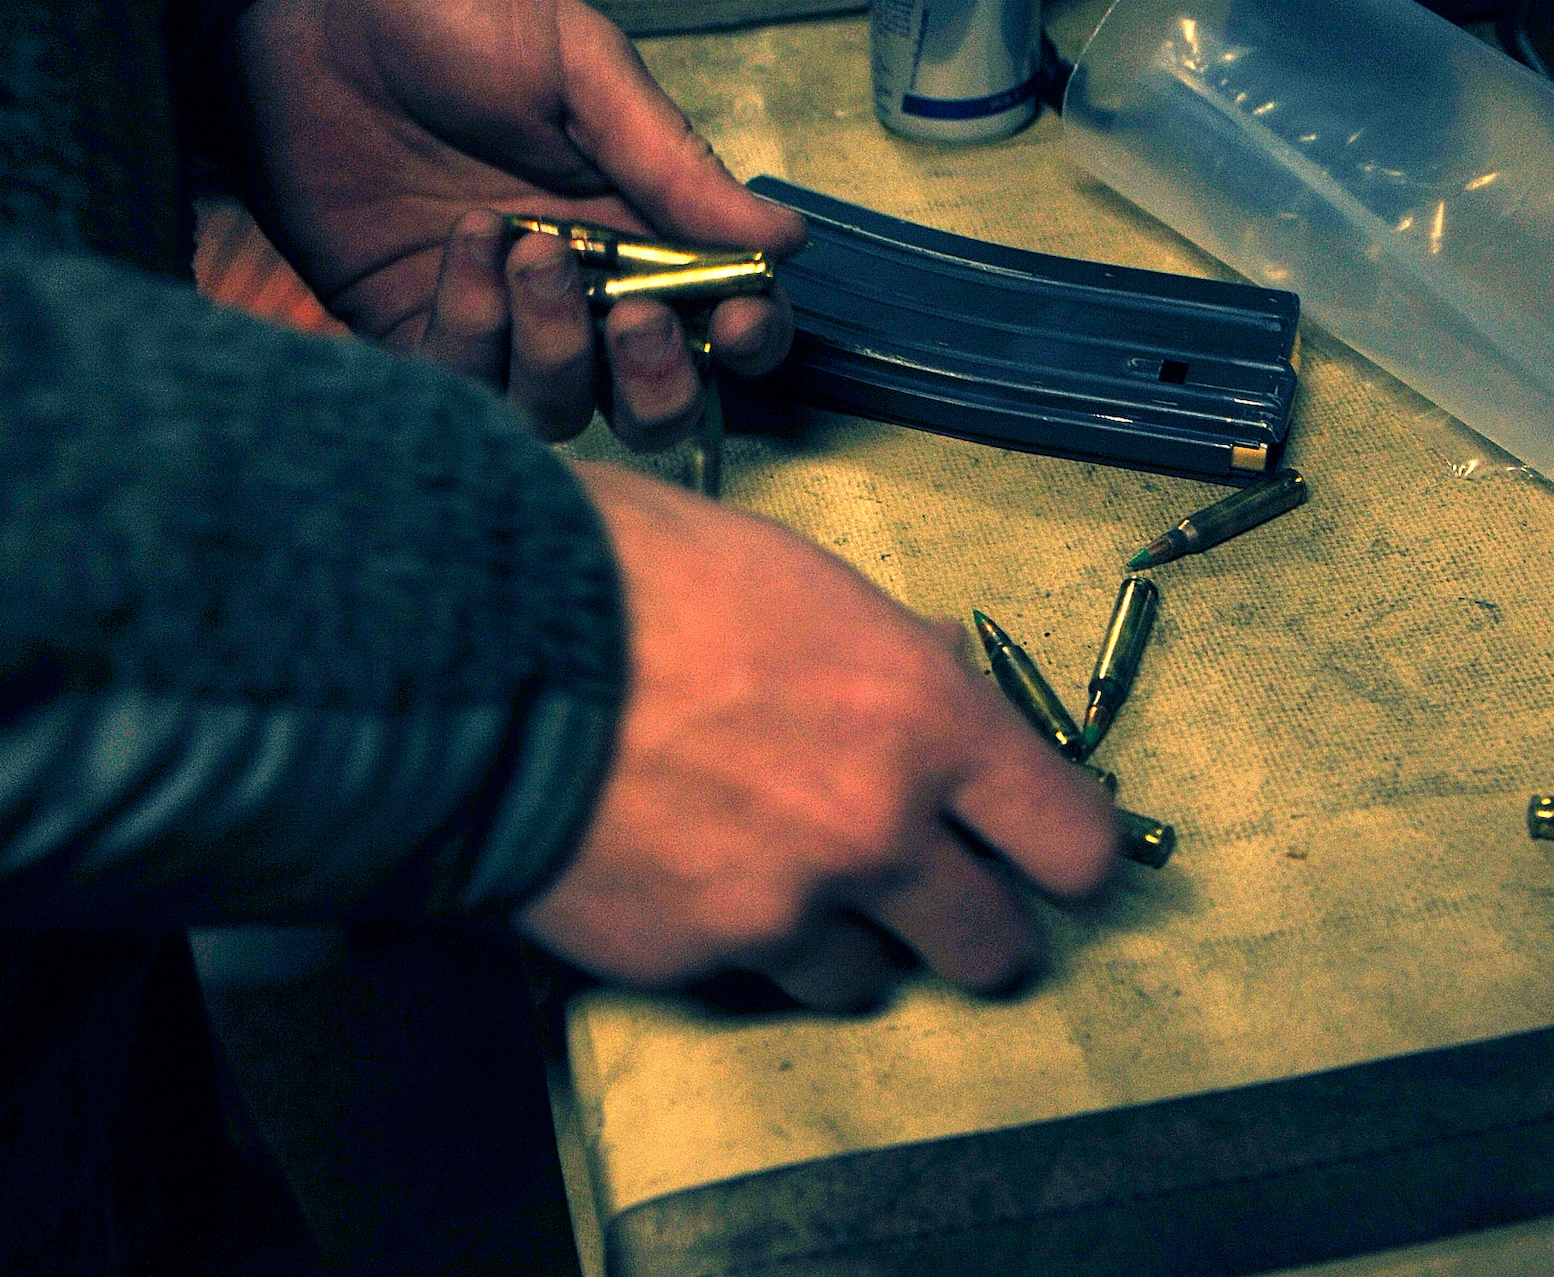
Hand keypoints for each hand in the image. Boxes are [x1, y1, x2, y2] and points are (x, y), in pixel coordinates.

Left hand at [234, 0, 805, 446]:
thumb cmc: (458, 13)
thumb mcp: (585, 70)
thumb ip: (675, 165)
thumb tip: (784, 240)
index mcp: (645, 227)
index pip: (723, 320)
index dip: (745, 340)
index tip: (734, 320)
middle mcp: (584, 290)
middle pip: (651, 402)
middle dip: (657, 382)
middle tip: (634, 314)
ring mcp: (500, 318)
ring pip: (559, 409)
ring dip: (557, 349)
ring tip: (531, 249)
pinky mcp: (417, 327)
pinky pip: (464, 382)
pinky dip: (474, 330)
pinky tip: (467, 248)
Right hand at [515, 464, 1119, 1010]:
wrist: (478, 637)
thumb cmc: (642, 574)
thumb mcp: (804, 580)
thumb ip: (897, 656)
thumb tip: (944, 681)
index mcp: (927, 719)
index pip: (1075, 846)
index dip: (1068, 856)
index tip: (1043, 853)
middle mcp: (878, 832)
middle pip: (995, 949)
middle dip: (971, 922)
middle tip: (928, 887)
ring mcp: (784, 911)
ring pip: (868, 979)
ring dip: (845, 936)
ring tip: (773, 864)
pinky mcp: (691, 963)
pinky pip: (752, 978)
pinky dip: (737, 942)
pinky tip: (684, 868)